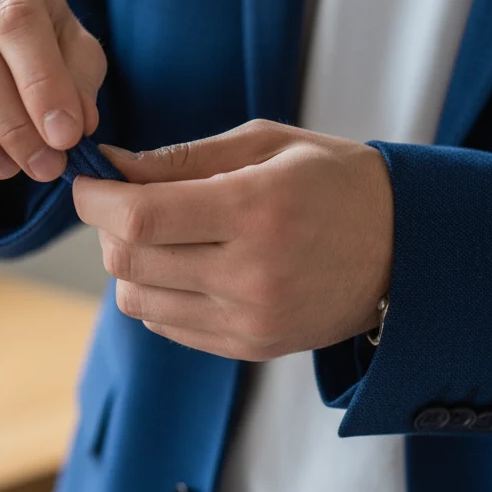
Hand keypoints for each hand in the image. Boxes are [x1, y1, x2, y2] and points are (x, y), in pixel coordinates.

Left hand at [72, 120, 393, 359]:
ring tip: (160, 234)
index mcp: (256, 210)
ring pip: (137, 300)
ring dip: (129, 263)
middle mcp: (251, 274)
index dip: (95, 198)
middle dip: (106, 227)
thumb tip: (112, 165)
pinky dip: (156, 292)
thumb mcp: (266, 144)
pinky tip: (186, 264)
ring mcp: (250, 320)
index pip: (139, 218)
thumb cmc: (332, 180)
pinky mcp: (250, 347)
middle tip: (121, 201)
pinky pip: (166, 325)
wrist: (405, 249)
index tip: (86, 179)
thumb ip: (183, 158)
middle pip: (128, 262)